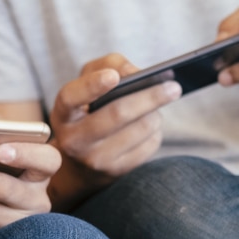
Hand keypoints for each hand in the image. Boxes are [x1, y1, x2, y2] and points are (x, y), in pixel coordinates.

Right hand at [49, 53, 180, 181]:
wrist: (81, 164)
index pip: (71, 98)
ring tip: (159, 104)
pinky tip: (151, 125)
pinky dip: (156, 131)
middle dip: (150, 97)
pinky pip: (149, 145)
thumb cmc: (89, 110)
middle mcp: (74, 140)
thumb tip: (135, 73)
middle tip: (174, 87)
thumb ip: (108, 65)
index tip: (113, 77)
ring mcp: (95, 160)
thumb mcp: (89, 84)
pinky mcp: (117, 172)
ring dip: (156, 113)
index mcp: (63, 114)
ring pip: (140, 129)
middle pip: (117, 114)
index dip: (92, 86)